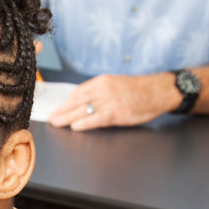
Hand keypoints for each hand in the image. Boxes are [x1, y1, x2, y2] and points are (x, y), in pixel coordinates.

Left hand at [47, 73, 174, 130]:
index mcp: (102, 81)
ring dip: (68, 117)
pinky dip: (85, 122)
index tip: (56, 107)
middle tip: (51, 117)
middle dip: (62, 110)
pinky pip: (97, 118)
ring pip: (84, 110)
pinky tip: (75, 126)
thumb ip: (98, 92)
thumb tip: (81, 101)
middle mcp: (104, 90)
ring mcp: (111, 102)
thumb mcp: (114, 83)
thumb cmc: (137, 89)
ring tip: (57, 123)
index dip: (65, 101)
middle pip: (77, 101)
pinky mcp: (118, 113)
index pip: (78, 91)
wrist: (157, 91)